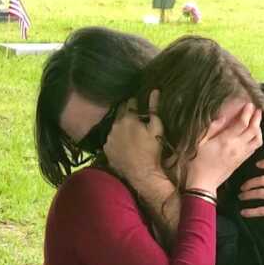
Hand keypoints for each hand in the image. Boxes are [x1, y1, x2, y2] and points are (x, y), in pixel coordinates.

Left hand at [104, 89, 173, 204]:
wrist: (141, 174)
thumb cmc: (151, 150)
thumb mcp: (156, 128)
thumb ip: (154, 108)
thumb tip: (154, 91)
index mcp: (128, 118)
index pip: (130, 102)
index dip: (135, 102)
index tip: (139, 104)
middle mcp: (115, 125)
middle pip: (120, 113)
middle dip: (126, 113)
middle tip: (134, 118)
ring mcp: (109, 138)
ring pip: (114, 127)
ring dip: (120, 127)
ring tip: (128, 133)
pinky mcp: (106, 149)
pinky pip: (111, 139)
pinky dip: (116, 139)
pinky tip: (123, 144)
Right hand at [184, 102, 262, 194]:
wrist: (203, 184)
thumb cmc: (197, 162)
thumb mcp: (199, 142)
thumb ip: (211, 128)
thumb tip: (222, 117)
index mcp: (225, 140)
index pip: (242, 123)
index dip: (247, 112)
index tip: (249, 104)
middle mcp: (236, 147)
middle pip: (253, 130)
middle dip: (257, 118)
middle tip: (257, 110)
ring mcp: (240, 155)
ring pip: (257, 140)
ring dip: (259, 129)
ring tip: (256, 122)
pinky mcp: (241, 161)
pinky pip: (254, 149)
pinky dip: (256, 140)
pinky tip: (253, 136)